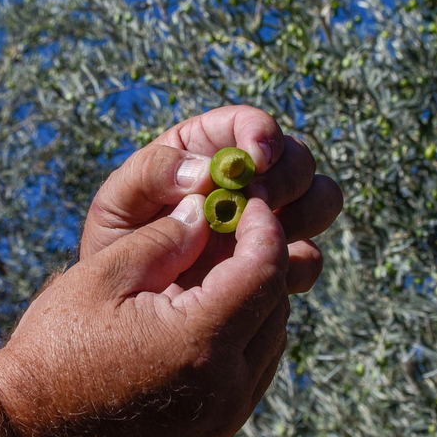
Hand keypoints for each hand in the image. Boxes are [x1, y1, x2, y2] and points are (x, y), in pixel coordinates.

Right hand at [0, 189, 289, 436]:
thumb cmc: (52, 354)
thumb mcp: (100, 279)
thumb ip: (162, 241)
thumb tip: (204, 212)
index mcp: (198, 342)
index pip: (265, 270)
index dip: (263, 229)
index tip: (245, 202)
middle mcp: (224, 387)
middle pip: (276, 306)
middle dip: (262, 260)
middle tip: (233, 229)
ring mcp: (224, 418)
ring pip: (272, 342)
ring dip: (257, 301)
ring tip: (218, 269)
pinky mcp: (215, 434)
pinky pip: (253, 373)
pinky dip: (244, 338)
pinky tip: (208, 314)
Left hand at [80, 106, 341, 293]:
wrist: (122, 311)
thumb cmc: (115, 246)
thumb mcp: (117, 205)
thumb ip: (151, 176)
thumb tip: (205, 171)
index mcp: (207, 150)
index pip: (250, 126)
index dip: (262, 134)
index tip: (255, 160)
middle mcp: (247, 181)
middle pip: (298, 159)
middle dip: (286, 178)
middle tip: (260, 202)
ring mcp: (268, 222)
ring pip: (320, 200)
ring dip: (305, 213)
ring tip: (267, 235)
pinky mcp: (277, 265)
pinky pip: (307, 258)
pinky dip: (295, 263)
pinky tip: (266, 276)